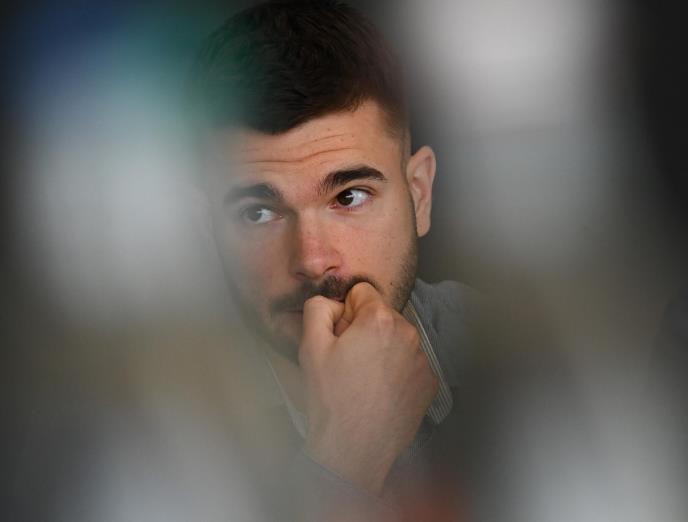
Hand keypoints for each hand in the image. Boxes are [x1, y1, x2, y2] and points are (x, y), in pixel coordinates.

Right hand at [299, 283, 438, 495]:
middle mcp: (408, 333)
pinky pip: (409, 363)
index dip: (345, 313)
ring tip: (363, 379)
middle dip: (364, 330)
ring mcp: (422, 359)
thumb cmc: (332, 398)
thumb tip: (332, 303)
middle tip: (348, 361)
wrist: (353, 448)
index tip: (340, 337)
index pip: (362, 293)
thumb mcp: (310, 346)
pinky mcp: (429, 382)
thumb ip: (318, 308)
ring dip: (382, 350)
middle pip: (381, 315)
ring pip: (396, 339)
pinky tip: (379, 392)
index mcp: (380, 319)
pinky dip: (396, 371)